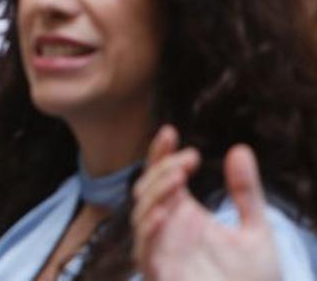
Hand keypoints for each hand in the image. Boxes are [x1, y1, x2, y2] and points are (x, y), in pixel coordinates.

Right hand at [132, 125, 278, 280]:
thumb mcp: (257, 231)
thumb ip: (246, 192)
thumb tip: (240, 149)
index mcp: (183, 214)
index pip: (162, 176)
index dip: (160, 153)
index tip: (171, 132)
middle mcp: (166, 228)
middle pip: (148, 188)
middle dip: (163, 168)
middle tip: (189, 157)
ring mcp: (160, 249)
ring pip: (141, 212)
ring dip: (157, 192)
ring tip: (181, 177)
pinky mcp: (158, 271)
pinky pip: (144, 247)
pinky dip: (150, 228)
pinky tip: (165, 213)